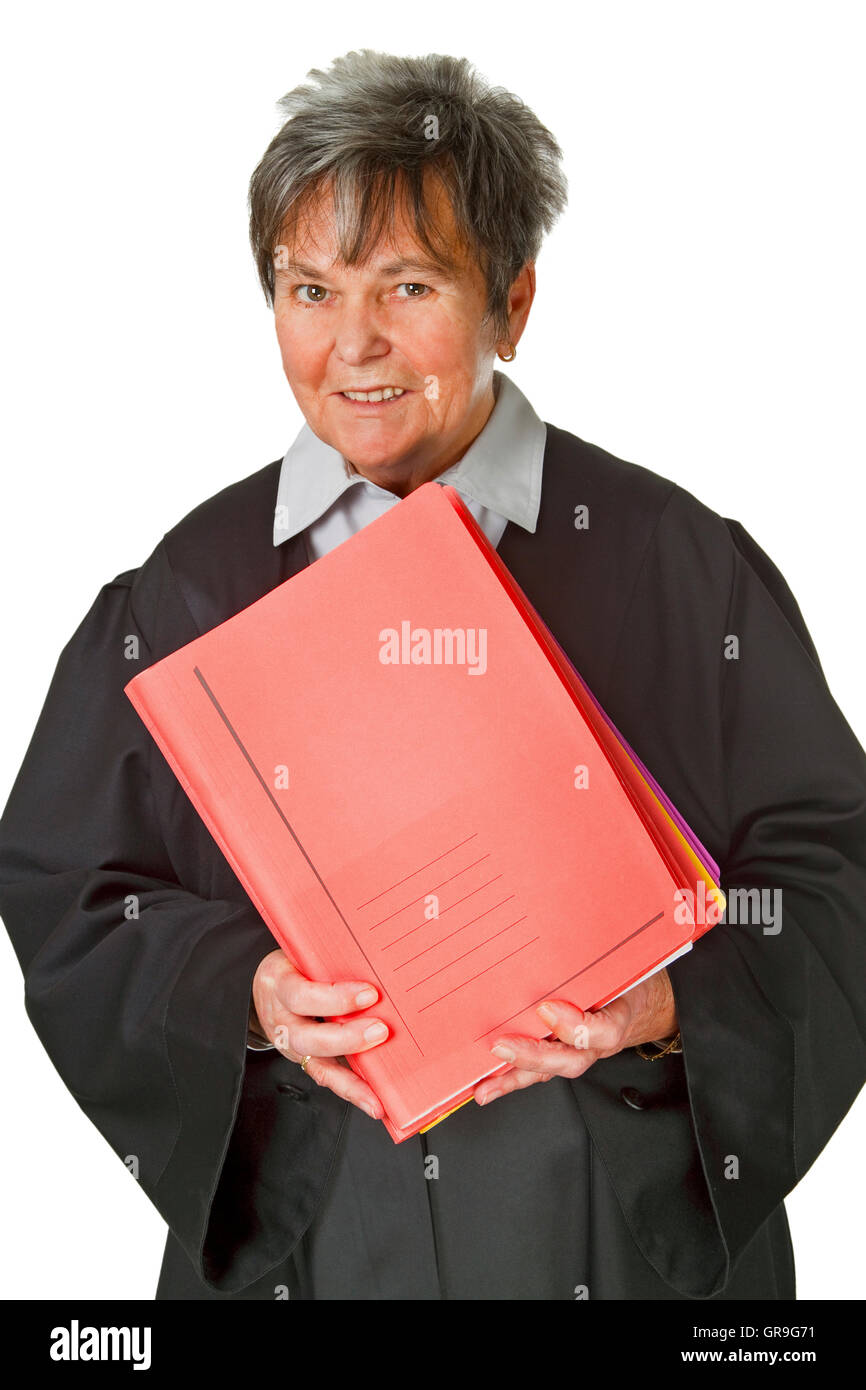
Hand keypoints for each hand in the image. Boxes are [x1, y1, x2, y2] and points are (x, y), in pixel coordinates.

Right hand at [251, 949, 387, 1118]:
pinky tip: (373, 1102)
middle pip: (308, 1037)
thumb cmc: (293, 967)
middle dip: (347, 1038)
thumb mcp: (302, 954)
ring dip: (351, 1080)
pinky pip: (326, 1078)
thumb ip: (329, 958)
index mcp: (279, 984)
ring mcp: (292, 1044)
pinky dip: (351, 1091)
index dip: (336, 997)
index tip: (369, 993)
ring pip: (317, 1065)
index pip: (302, 995)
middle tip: (380, 1031)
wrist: (263, 988)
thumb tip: (376, 957)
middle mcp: (282, 1019)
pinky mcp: (304, 1059)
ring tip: (378, 1091)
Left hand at [473, 967, 678, 1106]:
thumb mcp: (622, 957)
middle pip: (571, 1058)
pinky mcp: (562, 1055)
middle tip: (503, 1045)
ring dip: (514, 1076)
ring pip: (550, 1070)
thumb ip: (600, 950)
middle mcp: (599, 1040)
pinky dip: (510, 1081)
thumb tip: (568, 914)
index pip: (604, 1030)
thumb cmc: (628, 974)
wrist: (644, 1000)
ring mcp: (581, 1052)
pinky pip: (537, 1073)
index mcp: (619, 1013)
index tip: (548, 1009)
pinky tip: (486, 1088)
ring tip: (485, 1085)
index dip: (576, 1026)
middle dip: (534, 1055)